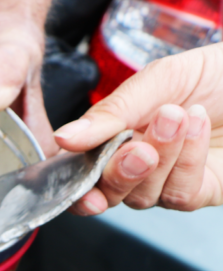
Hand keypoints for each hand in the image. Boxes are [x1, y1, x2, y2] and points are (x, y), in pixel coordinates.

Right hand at [55, 44, 222, 214]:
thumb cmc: (218, 74)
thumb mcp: (160, 79)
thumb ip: (111, 112)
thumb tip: (64, 139)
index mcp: (117, 136)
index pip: (82, 170)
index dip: (73, 181)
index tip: (75, 176)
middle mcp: (138, 165)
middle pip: (106, 192)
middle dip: (118, 172)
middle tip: (138, 146)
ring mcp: (167, 181)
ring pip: (141, 196)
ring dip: (159, 158)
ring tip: (177, 116)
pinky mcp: (199, 192)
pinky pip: (177, 194)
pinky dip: (183, 163)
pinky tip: (194, 128)